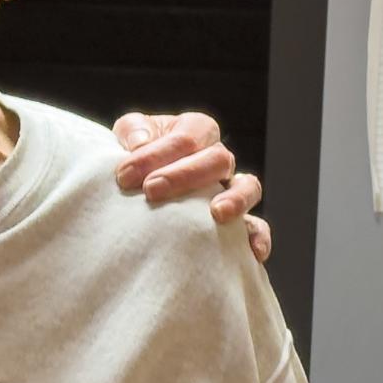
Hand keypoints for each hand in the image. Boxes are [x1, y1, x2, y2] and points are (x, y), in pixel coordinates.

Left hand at [113, 111, 270, 261]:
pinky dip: (258, 236)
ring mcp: (230, 188)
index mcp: (195, 131)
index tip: (124, 175)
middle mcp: (217, 157)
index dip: (155, 154)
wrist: (135, 184)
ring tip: (217, 214)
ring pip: (248, 187)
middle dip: (184, 175)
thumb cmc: (134, 156)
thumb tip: (139, 143)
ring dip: (235, 199)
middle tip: (151, 190)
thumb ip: (132, 130)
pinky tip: (252, 251)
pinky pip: (257, 226)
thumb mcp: (128, 134)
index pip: (186, 137)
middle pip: (217, 159)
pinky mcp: (235, 219)